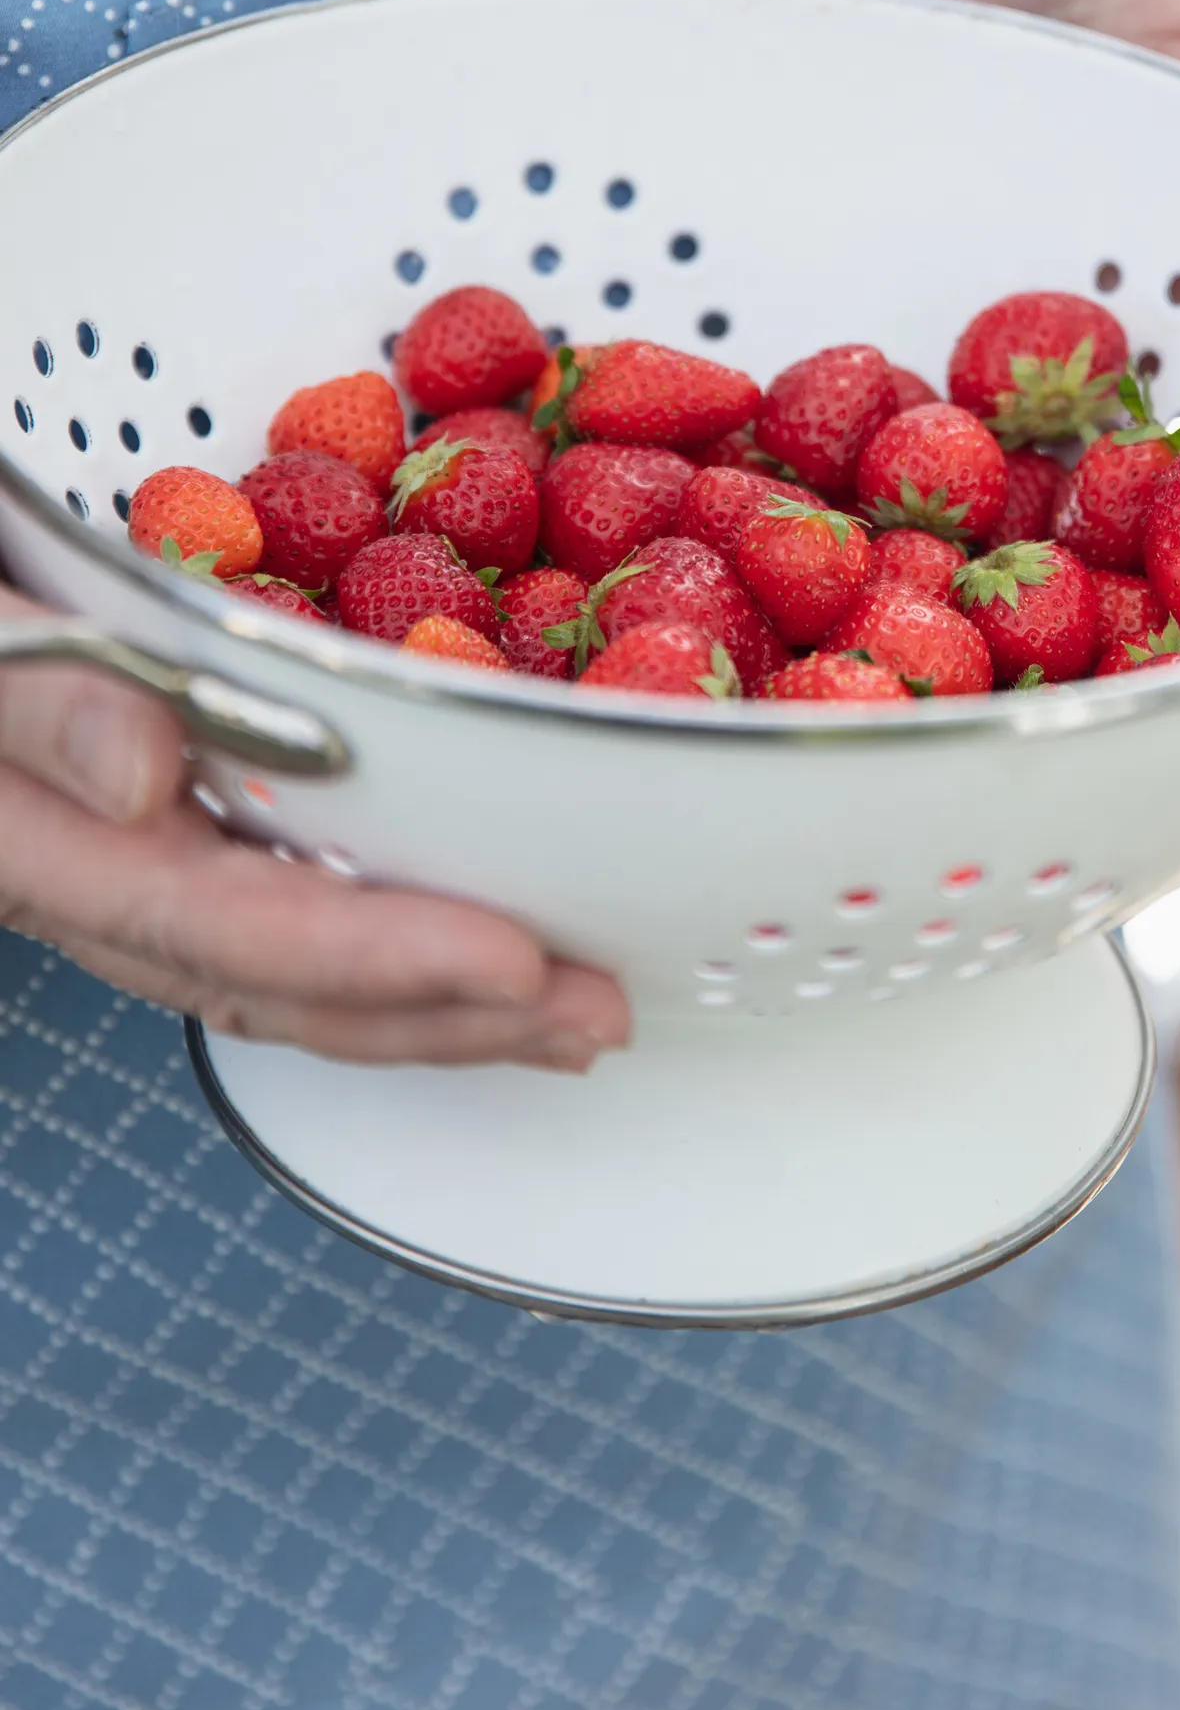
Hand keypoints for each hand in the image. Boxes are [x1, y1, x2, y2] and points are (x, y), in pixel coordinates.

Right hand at [0, 588, 629, 1067]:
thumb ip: (27, 695)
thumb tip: (146, 777)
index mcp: (33, 838)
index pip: (216, 925)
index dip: (370, 957)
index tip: (513, 960)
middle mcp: (92, 864)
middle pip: (276, 985)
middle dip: (441, 1015)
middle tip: (592, 1012)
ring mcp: (129, 845)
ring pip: (290, 963)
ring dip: (436, 997)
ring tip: (569, 1011)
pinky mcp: (165, 806)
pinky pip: (286, 888)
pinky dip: (394, 919)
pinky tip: (485, 923)